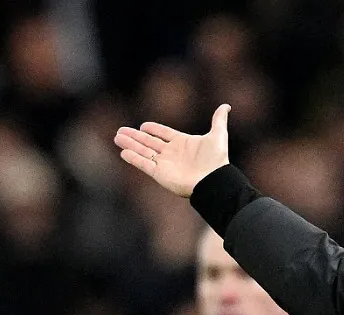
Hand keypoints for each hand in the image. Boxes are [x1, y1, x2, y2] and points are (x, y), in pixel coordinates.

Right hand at [114, 104, 231, 197]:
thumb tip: (226, 106)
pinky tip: (123, 152)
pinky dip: (133, 158)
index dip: (154, 129)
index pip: (164, 134)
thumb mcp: (218, 135)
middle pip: (149, 143)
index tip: (143, 126)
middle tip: (120, 131)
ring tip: (117, 137)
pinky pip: (144, 164)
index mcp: (183, 143)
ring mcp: (165, 164)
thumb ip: (219, 120)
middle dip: (135, 137)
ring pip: (143, 152)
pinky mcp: (160, 174)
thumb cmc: (216, 159)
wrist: (213, 180)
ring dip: (130, 145)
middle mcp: (172, 153)